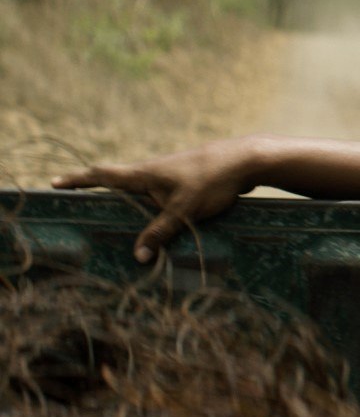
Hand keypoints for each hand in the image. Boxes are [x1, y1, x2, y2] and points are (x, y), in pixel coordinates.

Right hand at [51, 137, 258, 262]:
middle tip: (78, 203)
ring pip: (141, 189)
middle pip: (118, 182)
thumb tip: (138, 256)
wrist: (246, 160)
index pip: (102, 175)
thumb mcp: (183, 211)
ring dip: (128, 201)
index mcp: (143, 174)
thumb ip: (160, 232)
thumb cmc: (211, 180)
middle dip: (98, 192)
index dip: (78, 180)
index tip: (55, 183)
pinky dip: (152, 205)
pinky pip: (160, 193)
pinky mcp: (187, 178)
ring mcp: (170, 173)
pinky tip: (157, 219)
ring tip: (114, 221)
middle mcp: (153, 170)